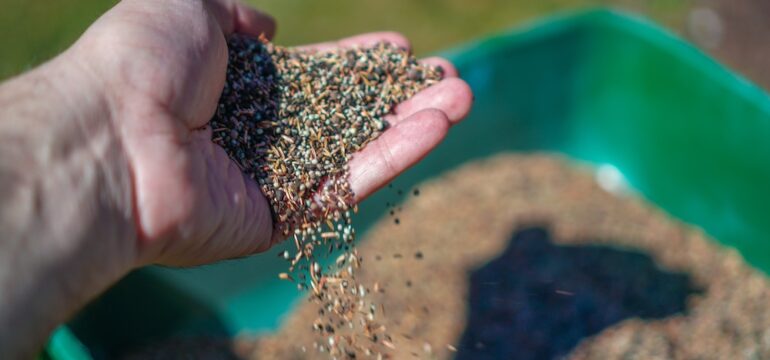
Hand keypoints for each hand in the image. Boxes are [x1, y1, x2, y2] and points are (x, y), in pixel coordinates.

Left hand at [75, 0, 472, 266]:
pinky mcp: (282, 219)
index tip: (399, 49)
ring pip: (356, 149)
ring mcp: (272, 178)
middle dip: (397, 95)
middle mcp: (260, 133)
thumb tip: (266, 27)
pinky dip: (393, 158)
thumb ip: (232, 13)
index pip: (314, 75)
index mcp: (239, 88)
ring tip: (462, 98)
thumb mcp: (185, 5)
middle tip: (448, 78)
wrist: (113, 136)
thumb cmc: (143, 63)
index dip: (358, 63)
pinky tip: (436, 128)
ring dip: (412, 124)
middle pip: (345, 114)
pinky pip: (347, 185)